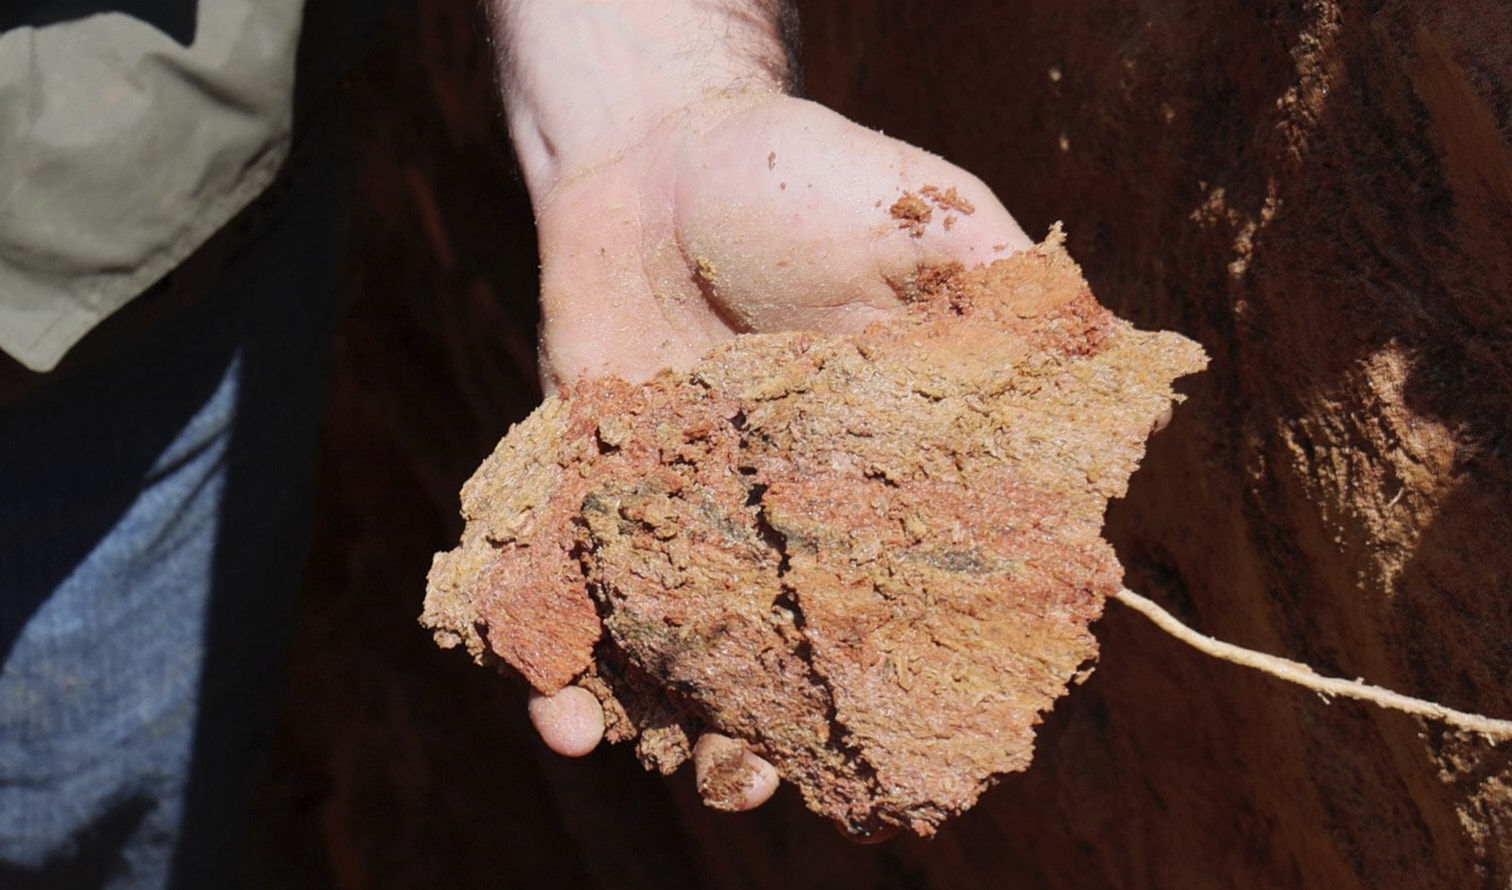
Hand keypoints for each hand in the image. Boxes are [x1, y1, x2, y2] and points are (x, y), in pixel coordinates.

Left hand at [492, 0, 1027, 813]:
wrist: (655, 148)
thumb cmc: (803, 176)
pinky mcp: (586, 495)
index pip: (899, 605)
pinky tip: (553, 699)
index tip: (912, 746)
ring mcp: (676, 518)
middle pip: (775, 662)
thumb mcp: (921, 214)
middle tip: (750, 780)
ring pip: (666, 655)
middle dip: (765, 740)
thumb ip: (999, 287)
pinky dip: (549, 660)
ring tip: (634, 750)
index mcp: (870, 479)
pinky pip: (563, 598)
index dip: (907, 681)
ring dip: (650, 724)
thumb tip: (1124, 359)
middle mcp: (775, 520)